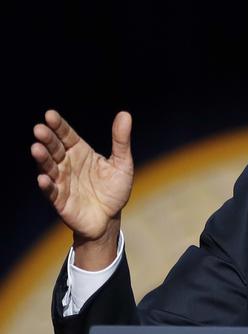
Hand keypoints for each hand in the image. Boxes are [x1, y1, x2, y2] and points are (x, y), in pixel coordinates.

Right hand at [31, 110, 133, 264]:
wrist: (109, 219)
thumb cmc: (114, 190)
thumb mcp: (122, 164)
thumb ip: (121, 141)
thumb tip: (125, 114)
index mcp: (79, 152)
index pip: (66, 135)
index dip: (58, 125)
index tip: (50, 115)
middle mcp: (66, 164)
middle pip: (54, 148)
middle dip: (46, 139)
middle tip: (39, 129)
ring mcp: (61, 181)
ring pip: (49, 167)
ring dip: (42, 159)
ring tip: (36, 148)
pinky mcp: (59, 200)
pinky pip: (51, 192)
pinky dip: (47, 186)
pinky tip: (43, 179)